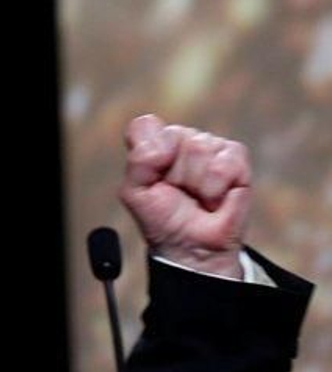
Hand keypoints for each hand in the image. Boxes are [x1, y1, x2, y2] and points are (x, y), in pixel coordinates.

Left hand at [119, 113, 249, 277]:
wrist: (191, 245)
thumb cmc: (162, 218)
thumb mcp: (135, 193)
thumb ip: (138, 162)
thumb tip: (165, 147)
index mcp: (154, 143)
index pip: (145, 126)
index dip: (148, 151)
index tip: (153, 176)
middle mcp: (181, 139)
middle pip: (173, 137)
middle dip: (172, 173)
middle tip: (177, 191)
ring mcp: (210, 145)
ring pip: (199, 147)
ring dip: (195, 182)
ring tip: (196, 196)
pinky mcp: (236, 157)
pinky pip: (225, 161)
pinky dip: (216, 186)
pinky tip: (214, 198)